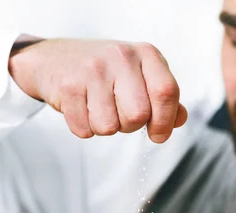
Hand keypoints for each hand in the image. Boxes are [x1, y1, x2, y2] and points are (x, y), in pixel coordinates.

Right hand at [8, 38, 187, 142]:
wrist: (55, 59)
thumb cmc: (106, 72)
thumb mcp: (140, 76)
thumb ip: (163, 97)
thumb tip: (180, 119)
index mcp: (146, 54)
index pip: (167, 92)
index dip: (164, 121)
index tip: (157, 134)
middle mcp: (121, 56)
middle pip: (138, 115)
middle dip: (130, 126)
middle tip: (120, 114)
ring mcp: (93, 69)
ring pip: (109, 127)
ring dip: (106, 128)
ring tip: (99, 108)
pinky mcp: (68, 85)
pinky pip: (84, 129)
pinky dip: (84, 128)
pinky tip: (82, 109)